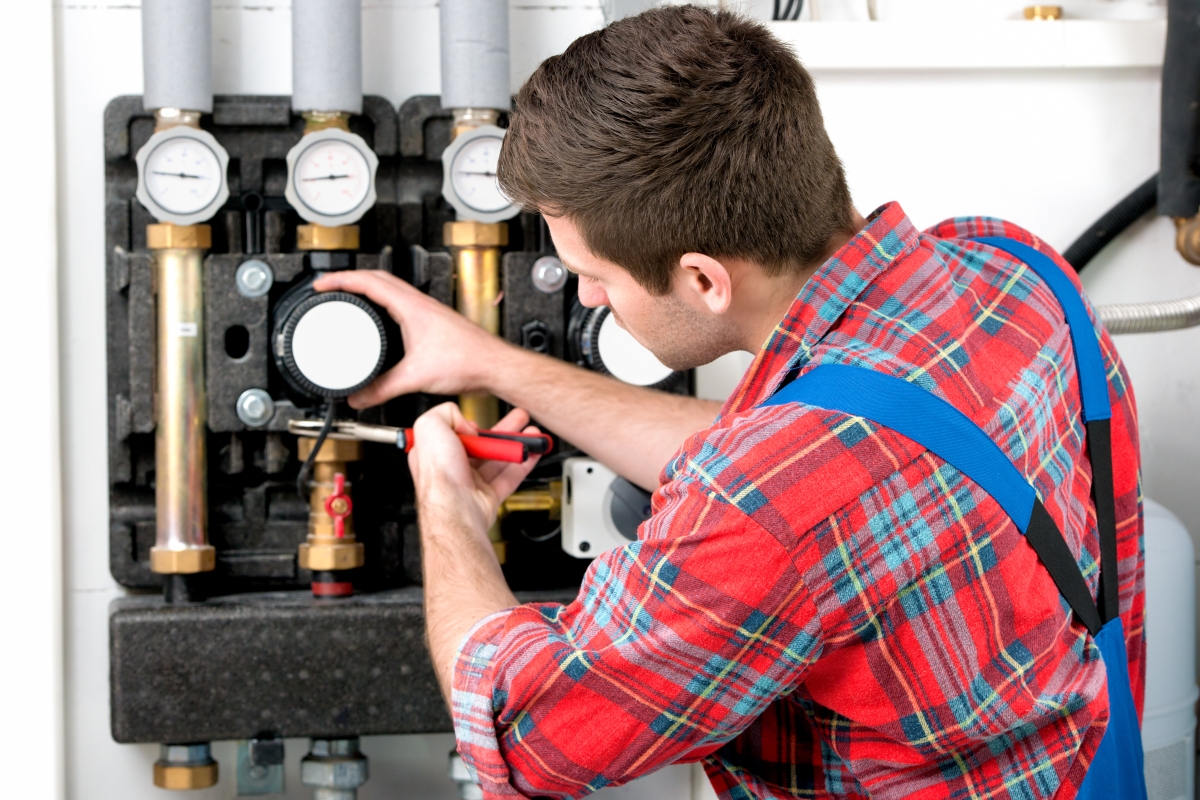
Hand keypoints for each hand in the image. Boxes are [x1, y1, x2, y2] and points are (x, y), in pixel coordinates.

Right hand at [312, 270, 510, 408]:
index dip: (340, 280)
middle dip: (350, 280)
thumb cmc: (468, 361)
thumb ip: (382, 389)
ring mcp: (428, 312)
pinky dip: (385, 306)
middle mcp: (421, 304)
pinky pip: (402, 305)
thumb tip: (359, 397)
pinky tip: (382, 323)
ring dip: (369, 290)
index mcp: (412, 306)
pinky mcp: (434, 324)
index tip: (321, 284)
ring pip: (392, 291)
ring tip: (350, 298)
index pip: (368, 281)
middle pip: (378, 279)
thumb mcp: (415, 377)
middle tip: (330, 287)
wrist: (495, 367)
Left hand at [408, 403, 541, 541]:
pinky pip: (509, 478)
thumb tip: (465, 421)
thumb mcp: (430, 426)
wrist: (454, 510)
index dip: (468, 424)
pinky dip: (524, 465)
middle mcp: (451, 468)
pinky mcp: (487, 497)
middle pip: (481, 445)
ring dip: (517, 445)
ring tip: (532, 434)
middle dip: (503, 430)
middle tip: (519, 419)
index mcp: (434, 452)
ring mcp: (470, 483)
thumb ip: (446, 412)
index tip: (478, 422)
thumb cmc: (438, 475)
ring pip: (498, 460)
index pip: (453, 433)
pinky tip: (532, 453)